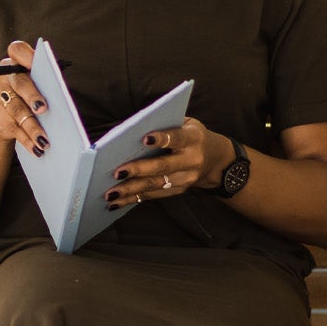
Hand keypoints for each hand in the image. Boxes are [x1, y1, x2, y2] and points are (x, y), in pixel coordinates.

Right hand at [0, 40, 47, 155]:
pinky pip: (12, 128)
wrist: (2, 115)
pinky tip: (37, 148)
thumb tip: (63, 97)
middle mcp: (3, 75)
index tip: (37, 64)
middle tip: (43, 109)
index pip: (17, 50)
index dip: (27, 55)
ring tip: (45, 141)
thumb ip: (45, 83)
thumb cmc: (27, 95)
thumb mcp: (34, 84)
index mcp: (15, 61)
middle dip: (32, 97)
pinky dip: (26, 140)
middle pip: (19, 84)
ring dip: (32, 127)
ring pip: (16, 111)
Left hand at [104, 118, 229, 208]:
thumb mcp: (187, 123)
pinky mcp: (178, 191)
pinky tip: (116, 202)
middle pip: (163, 166)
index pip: (177, 138)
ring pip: (155, 184)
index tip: (144, 138)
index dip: (162, 139)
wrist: (216, 161)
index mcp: (193, 139)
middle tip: (117, 172)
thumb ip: (166, 123)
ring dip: (131, 189)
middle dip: (139, 169)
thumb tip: (130, 129)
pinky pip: (153, 195)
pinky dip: (133, 199)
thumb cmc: (192, 136)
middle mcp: (191, 160)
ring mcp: (185, 179)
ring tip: (110, 193)